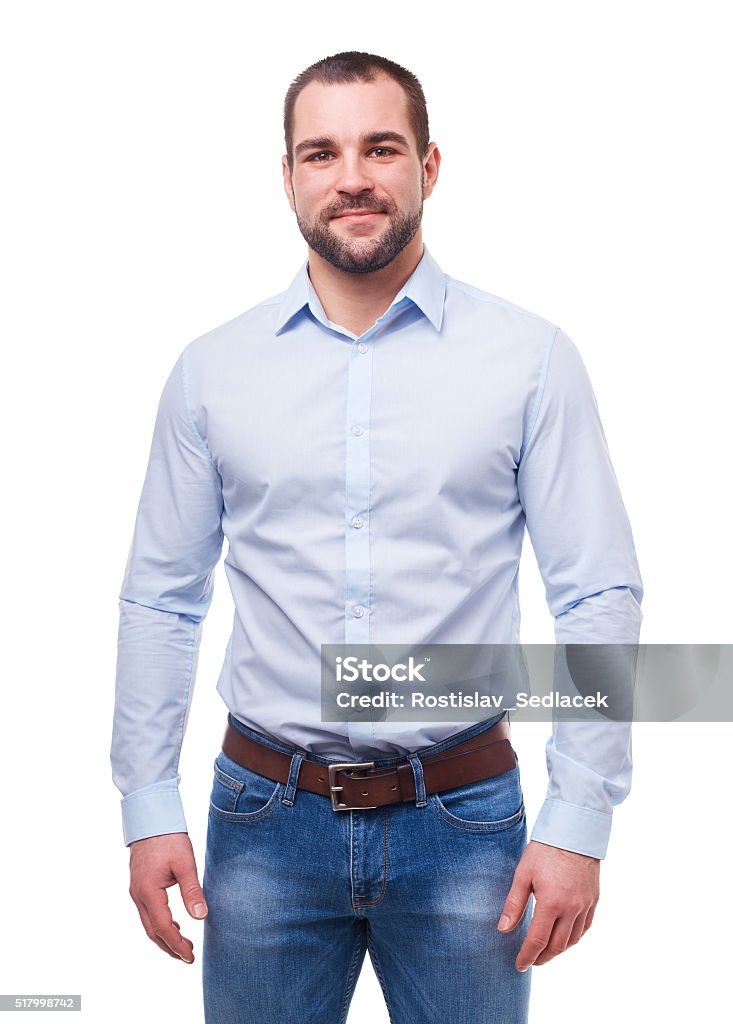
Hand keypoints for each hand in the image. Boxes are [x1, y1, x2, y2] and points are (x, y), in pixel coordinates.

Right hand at [128, 832, 207, 962]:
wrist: (150, 818)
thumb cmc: (169, 837)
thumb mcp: (185, 863)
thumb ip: (192, 891)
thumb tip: (201, 917)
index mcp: (148, 891)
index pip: (164, 927)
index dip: (177, 944)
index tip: (190, 956)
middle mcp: (138, 895)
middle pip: (152, 931)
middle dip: (169, 947)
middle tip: (187, 957)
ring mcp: (136, 890)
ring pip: (148, 923)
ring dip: (164, 937)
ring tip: (183, 944)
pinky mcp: (139, 885)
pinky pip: (147, 912)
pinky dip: (159, 924)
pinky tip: (174, 923)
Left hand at [498, 839, 599, 971]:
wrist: (574, 831)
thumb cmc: (545, 850)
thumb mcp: (523, 874)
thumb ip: (514, 904)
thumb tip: (503, 928)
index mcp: (551, 902)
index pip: (538, 941)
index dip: (527, 956)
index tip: (519, 964)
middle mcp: (571, 908)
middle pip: (556, 946)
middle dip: (542, 958)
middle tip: (530, 961)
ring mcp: (585, 905)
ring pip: (572, 940)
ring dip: (557, 951)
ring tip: (544, 952)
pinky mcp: (594, 900)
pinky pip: (584, 928)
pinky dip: (572, 939)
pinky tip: (563, 938)